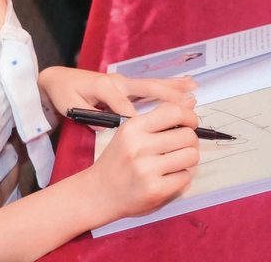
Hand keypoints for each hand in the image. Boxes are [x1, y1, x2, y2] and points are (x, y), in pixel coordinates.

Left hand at [38, 66, 195, 117]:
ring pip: (152, 84)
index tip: (156, 134)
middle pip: (147, 89)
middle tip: (190, 107)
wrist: (57, 78)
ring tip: (194, 89)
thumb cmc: (63, 94)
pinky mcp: (125, 83)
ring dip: (174, 88)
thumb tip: (106, 127)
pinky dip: (168, 85)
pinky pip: (150, 84)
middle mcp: (117, 82)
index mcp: (104, 88)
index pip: (124, 106)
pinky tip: (184, 84)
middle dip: (168, 98)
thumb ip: (88, 116)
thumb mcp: (70, 106)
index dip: (137, 120)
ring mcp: (123, 81)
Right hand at [86, 100, 199, 224]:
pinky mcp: (156, 190)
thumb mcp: (130, 132)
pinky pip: (186, 177)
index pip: (174, 112)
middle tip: (182, 145)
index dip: (190, 116)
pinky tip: (168, 176)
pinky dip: (181, 176)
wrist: (100, 191)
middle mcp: (139, 145)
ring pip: (191, 156)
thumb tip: (190, 102)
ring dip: (188, 158)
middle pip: (187, 135)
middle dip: (191, 140)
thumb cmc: (118, 160)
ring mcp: (147, 169)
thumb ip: (158, 118)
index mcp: (133, 127)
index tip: (190, 123)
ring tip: (176, 161)